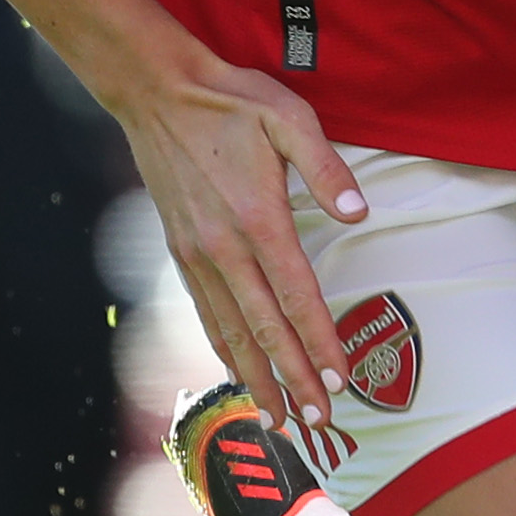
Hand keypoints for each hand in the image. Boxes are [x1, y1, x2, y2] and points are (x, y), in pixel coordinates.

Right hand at [103, 43, 365, 428]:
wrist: (157, 92)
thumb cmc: (230, 102)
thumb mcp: (288, 118)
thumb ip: (326, 168)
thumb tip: (358, 212)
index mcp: (258, 219)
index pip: (298, 298)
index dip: (320, 345)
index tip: (340, 381)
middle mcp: (224, 249)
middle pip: (265, 330)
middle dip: (293, 381)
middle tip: (317, 422)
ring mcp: (197, 254)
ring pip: (230, 331)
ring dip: (255, 378)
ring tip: (276, 419)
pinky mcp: (180, 251)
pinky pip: (205, 312)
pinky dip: (223, 349)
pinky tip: (236, 371)